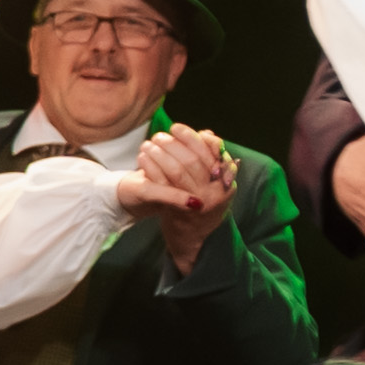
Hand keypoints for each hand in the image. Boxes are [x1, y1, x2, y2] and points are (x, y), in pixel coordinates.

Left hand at [125, 124, 236, 271]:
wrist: (194, 237)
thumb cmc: (202, 202)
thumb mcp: (214, 181)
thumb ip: (212, 158)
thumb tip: (205, 133)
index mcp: (224, 181)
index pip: (209, 151)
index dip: (191, 137)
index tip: (176, 127)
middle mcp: (213, 193)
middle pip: (191, 160)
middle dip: (172, 144)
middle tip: (158, 135)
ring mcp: (196, 202)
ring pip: (176, 170)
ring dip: (159, 154)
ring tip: (148, 144)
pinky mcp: (177, 210)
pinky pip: (161, 184)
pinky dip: (150, 168)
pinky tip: (141, 158)